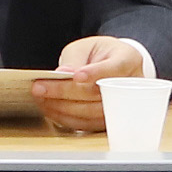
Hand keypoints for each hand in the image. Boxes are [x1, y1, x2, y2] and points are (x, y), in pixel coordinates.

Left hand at [32, 34, 153, 134]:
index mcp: (128, 60)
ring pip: (93, 112)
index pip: (114, 68)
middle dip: (65, 92)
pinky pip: (88, 124)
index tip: (76, 75)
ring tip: (41, 98)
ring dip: (62, 108)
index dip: (95, 73)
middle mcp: (131, 85)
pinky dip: (66, 118)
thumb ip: (75, 60)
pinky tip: (50, 109)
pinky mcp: (110, 121)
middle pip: (99, 93)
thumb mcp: (85, 47)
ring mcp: (123, 106)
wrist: (110, 66)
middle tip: (40, 88)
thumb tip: (64, 74)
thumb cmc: (99, 54)